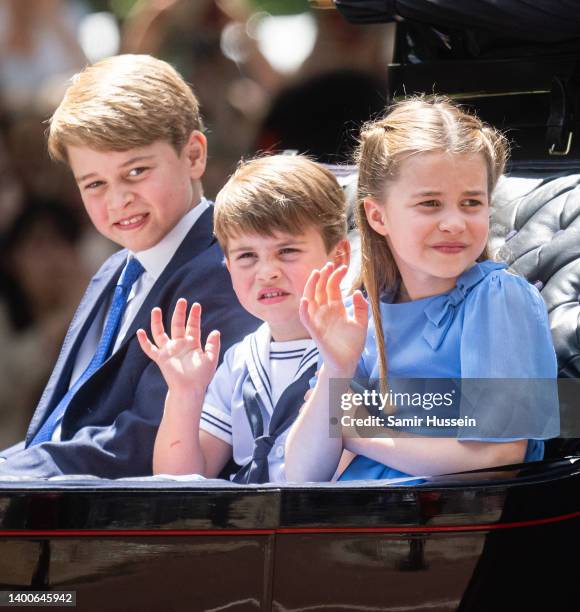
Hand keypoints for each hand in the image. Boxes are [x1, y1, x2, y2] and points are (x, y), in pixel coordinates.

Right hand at [137, 299, 219, 395]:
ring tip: (156, 309)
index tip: (196, 305)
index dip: (194, 316)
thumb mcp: (211, 359)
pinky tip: (140, 332)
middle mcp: (179, 344)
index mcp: (192, 343)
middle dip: (179, 313)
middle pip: (177, 325)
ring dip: (157, 322)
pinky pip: (150, 349)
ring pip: (160, 333)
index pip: (192, 326)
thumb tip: (216, 331)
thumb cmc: (201, 376)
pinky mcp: (161, 358)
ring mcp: (169, 350)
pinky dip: (144, 342)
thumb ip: (213, 345)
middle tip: (181, 301)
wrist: (190, 389)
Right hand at [299, 263, 367, 377]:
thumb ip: (361, 308)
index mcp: (335, 308)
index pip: (332, 287)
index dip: (336, 276)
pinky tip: (305, 300)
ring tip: (316, 274)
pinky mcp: (314, 331)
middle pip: (320, 289)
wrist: (347, 363)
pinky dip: (303, 309)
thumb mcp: (361, 323)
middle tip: (329, 265)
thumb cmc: (352, 344)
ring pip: (310, 299)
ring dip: (311, 286)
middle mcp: (325, 312)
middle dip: (323, 276)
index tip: (344, 267)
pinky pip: (306, 319)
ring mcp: (318, 320)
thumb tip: (358, 292)